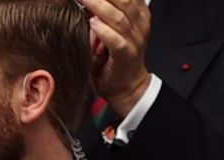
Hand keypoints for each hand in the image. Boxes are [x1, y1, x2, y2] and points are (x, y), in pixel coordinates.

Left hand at [86, 0, 152, 119]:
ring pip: (119, 17)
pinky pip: (117, 41)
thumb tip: (85, 1)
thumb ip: (102, 13)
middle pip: (123, 0)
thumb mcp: (111, 30)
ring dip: (99, 6)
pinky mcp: (127, 56)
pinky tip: (92, 23)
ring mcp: (135, 39)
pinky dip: (104, 31)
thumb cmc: (115, 58)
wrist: (127, 86)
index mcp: (138, 13)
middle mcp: (139, 23)